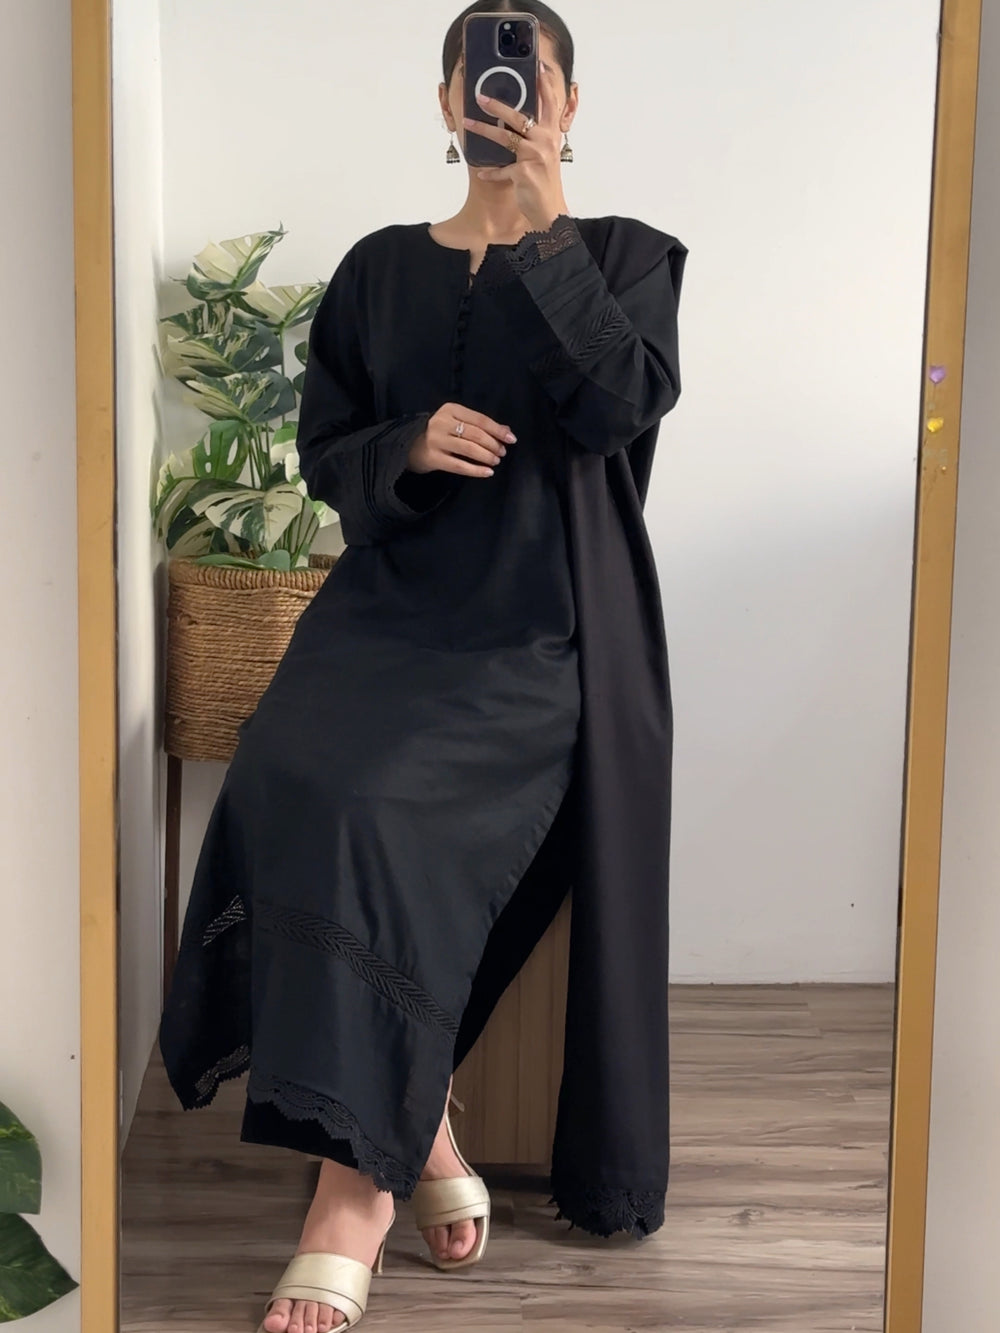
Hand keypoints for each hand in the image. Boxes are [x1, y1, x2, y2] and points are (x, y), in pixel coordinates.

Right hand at [407, 402, 516, 478]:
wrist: (413, 447)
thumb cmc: (441, 433)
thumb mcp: (457, 422)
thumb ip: (480, 425)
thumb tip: (506, 431)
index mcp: (450, 409)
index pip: (479, 419)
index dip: (497, 429)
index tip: (511, 439)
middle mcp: (441, 423)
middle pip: (475, 434)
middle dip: (493, 444)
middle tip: (502, 452)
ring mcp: (436, 440)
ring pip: (469, 449)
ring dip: (486, 456)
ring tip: (496, 461)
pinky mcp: (434, 458)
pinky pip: (460, 466)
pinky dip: (476, 470)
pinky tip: (488, 472)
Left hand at [463, 60, 568, 231]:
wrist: (550, 211)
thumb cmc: (545, 182)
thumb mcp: (545, 154)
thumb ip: (535, 136)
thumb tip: (518, 120)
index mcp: (551, 135)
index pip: (549, 103)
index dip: (544, 83)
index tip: (537, 65)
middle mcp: (544, 142)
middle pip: (520, 117)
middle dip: (498, 105)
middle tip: (480, 97)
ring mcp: (534, 157)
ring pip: (505, 138)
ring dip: (483, 130)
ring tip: (467, 124)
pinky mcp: (523, 174)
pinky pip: (501, 170)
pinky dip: (490, 172)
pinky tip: (482, 172)